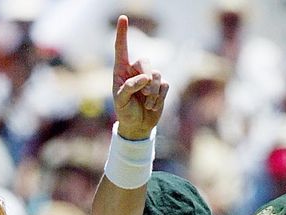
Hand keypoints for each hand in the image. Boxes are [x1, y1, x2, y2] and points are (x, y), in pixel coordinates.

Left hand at [112, 15, 168, 139]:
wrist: (138, 125)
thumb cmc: (125, 112)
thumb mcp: (121, 102)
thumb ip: (129, 87)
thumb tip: (145, 78)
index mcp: (120, 71)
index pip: (121, 49)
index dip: (122, 33)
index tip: (123, 17)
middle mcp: (135, 71)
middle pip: (145, 61)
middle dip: (146, 77)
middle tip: (144, 93)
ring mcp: (149, 78)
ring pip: (157, 74)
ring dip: (152, 91)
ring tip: (146, 103)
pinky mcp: (160, 86)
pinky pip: (164, 85)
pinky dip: (159, 98)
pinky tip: (152, 106)